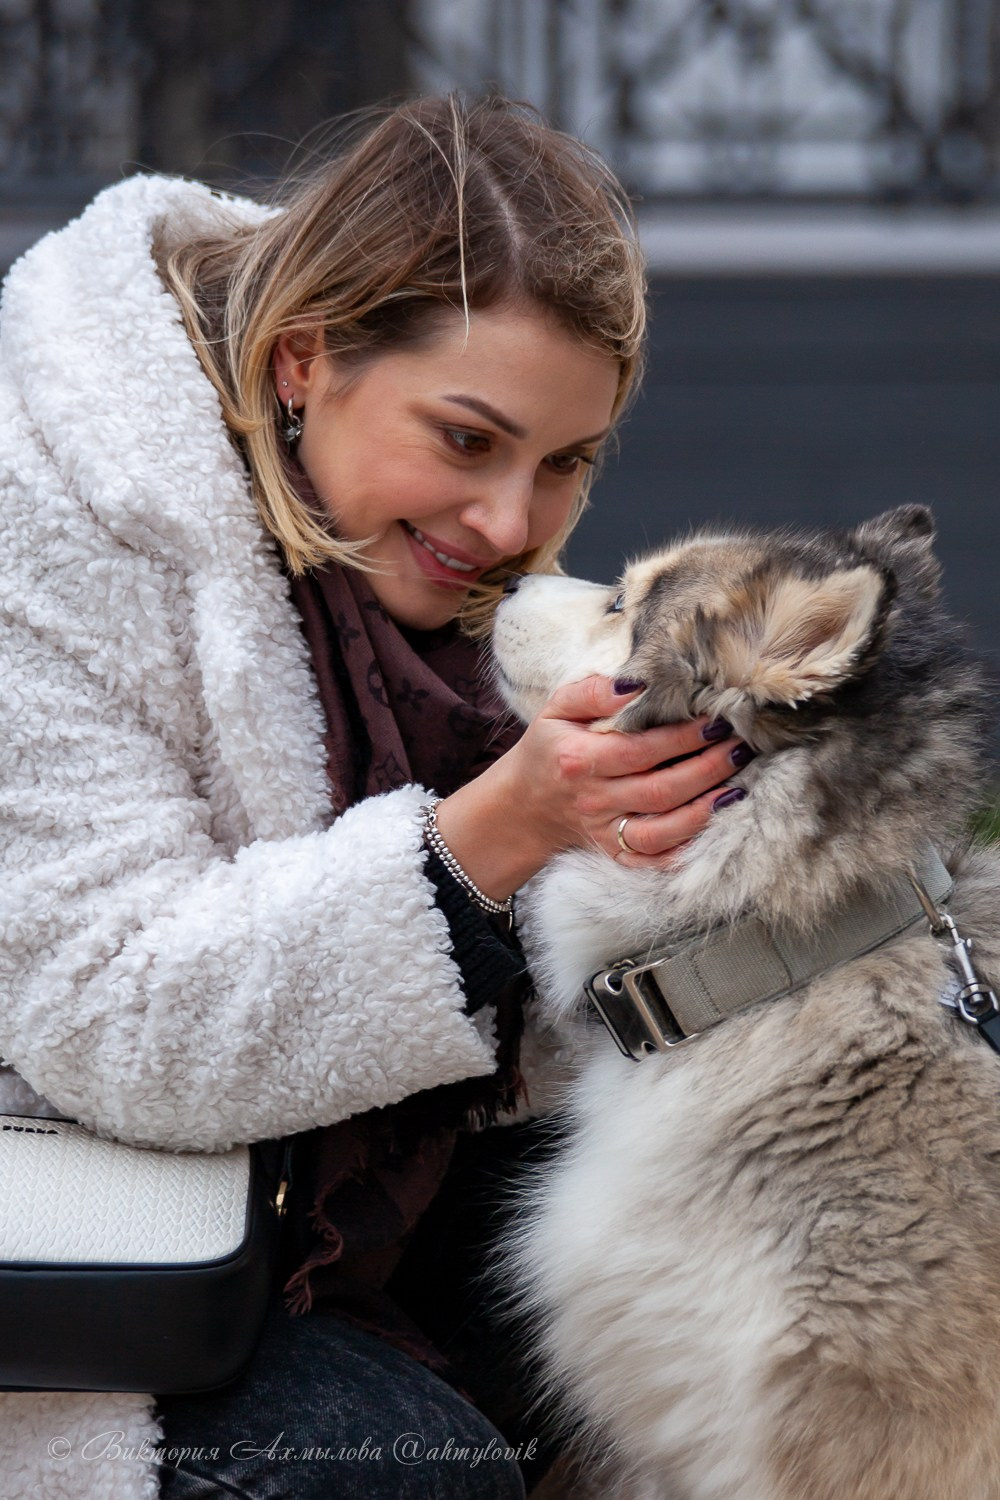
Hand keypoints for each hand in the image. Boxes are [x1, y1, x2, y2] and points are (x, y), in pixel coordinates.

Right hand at [435, 675, 750, 898]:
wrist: (525, 804)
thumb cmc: (550, 748)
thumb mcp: (557, 708)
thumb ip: (594, 691)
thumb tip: (637, 684)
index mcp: (579, 759)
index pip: (640, 750)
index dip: (683, 738)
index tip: (716, 721)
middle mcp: (593, 800)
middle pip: (660, 790)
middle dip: (707, 769)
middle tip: (740, 748)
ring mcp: (604, 832)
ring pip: (663, 830)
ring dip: (705, 809)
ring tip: (738, 785)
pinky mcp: (614, 853)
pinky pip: (654, 860)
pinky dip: (687, 849)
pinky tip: (713, 824)